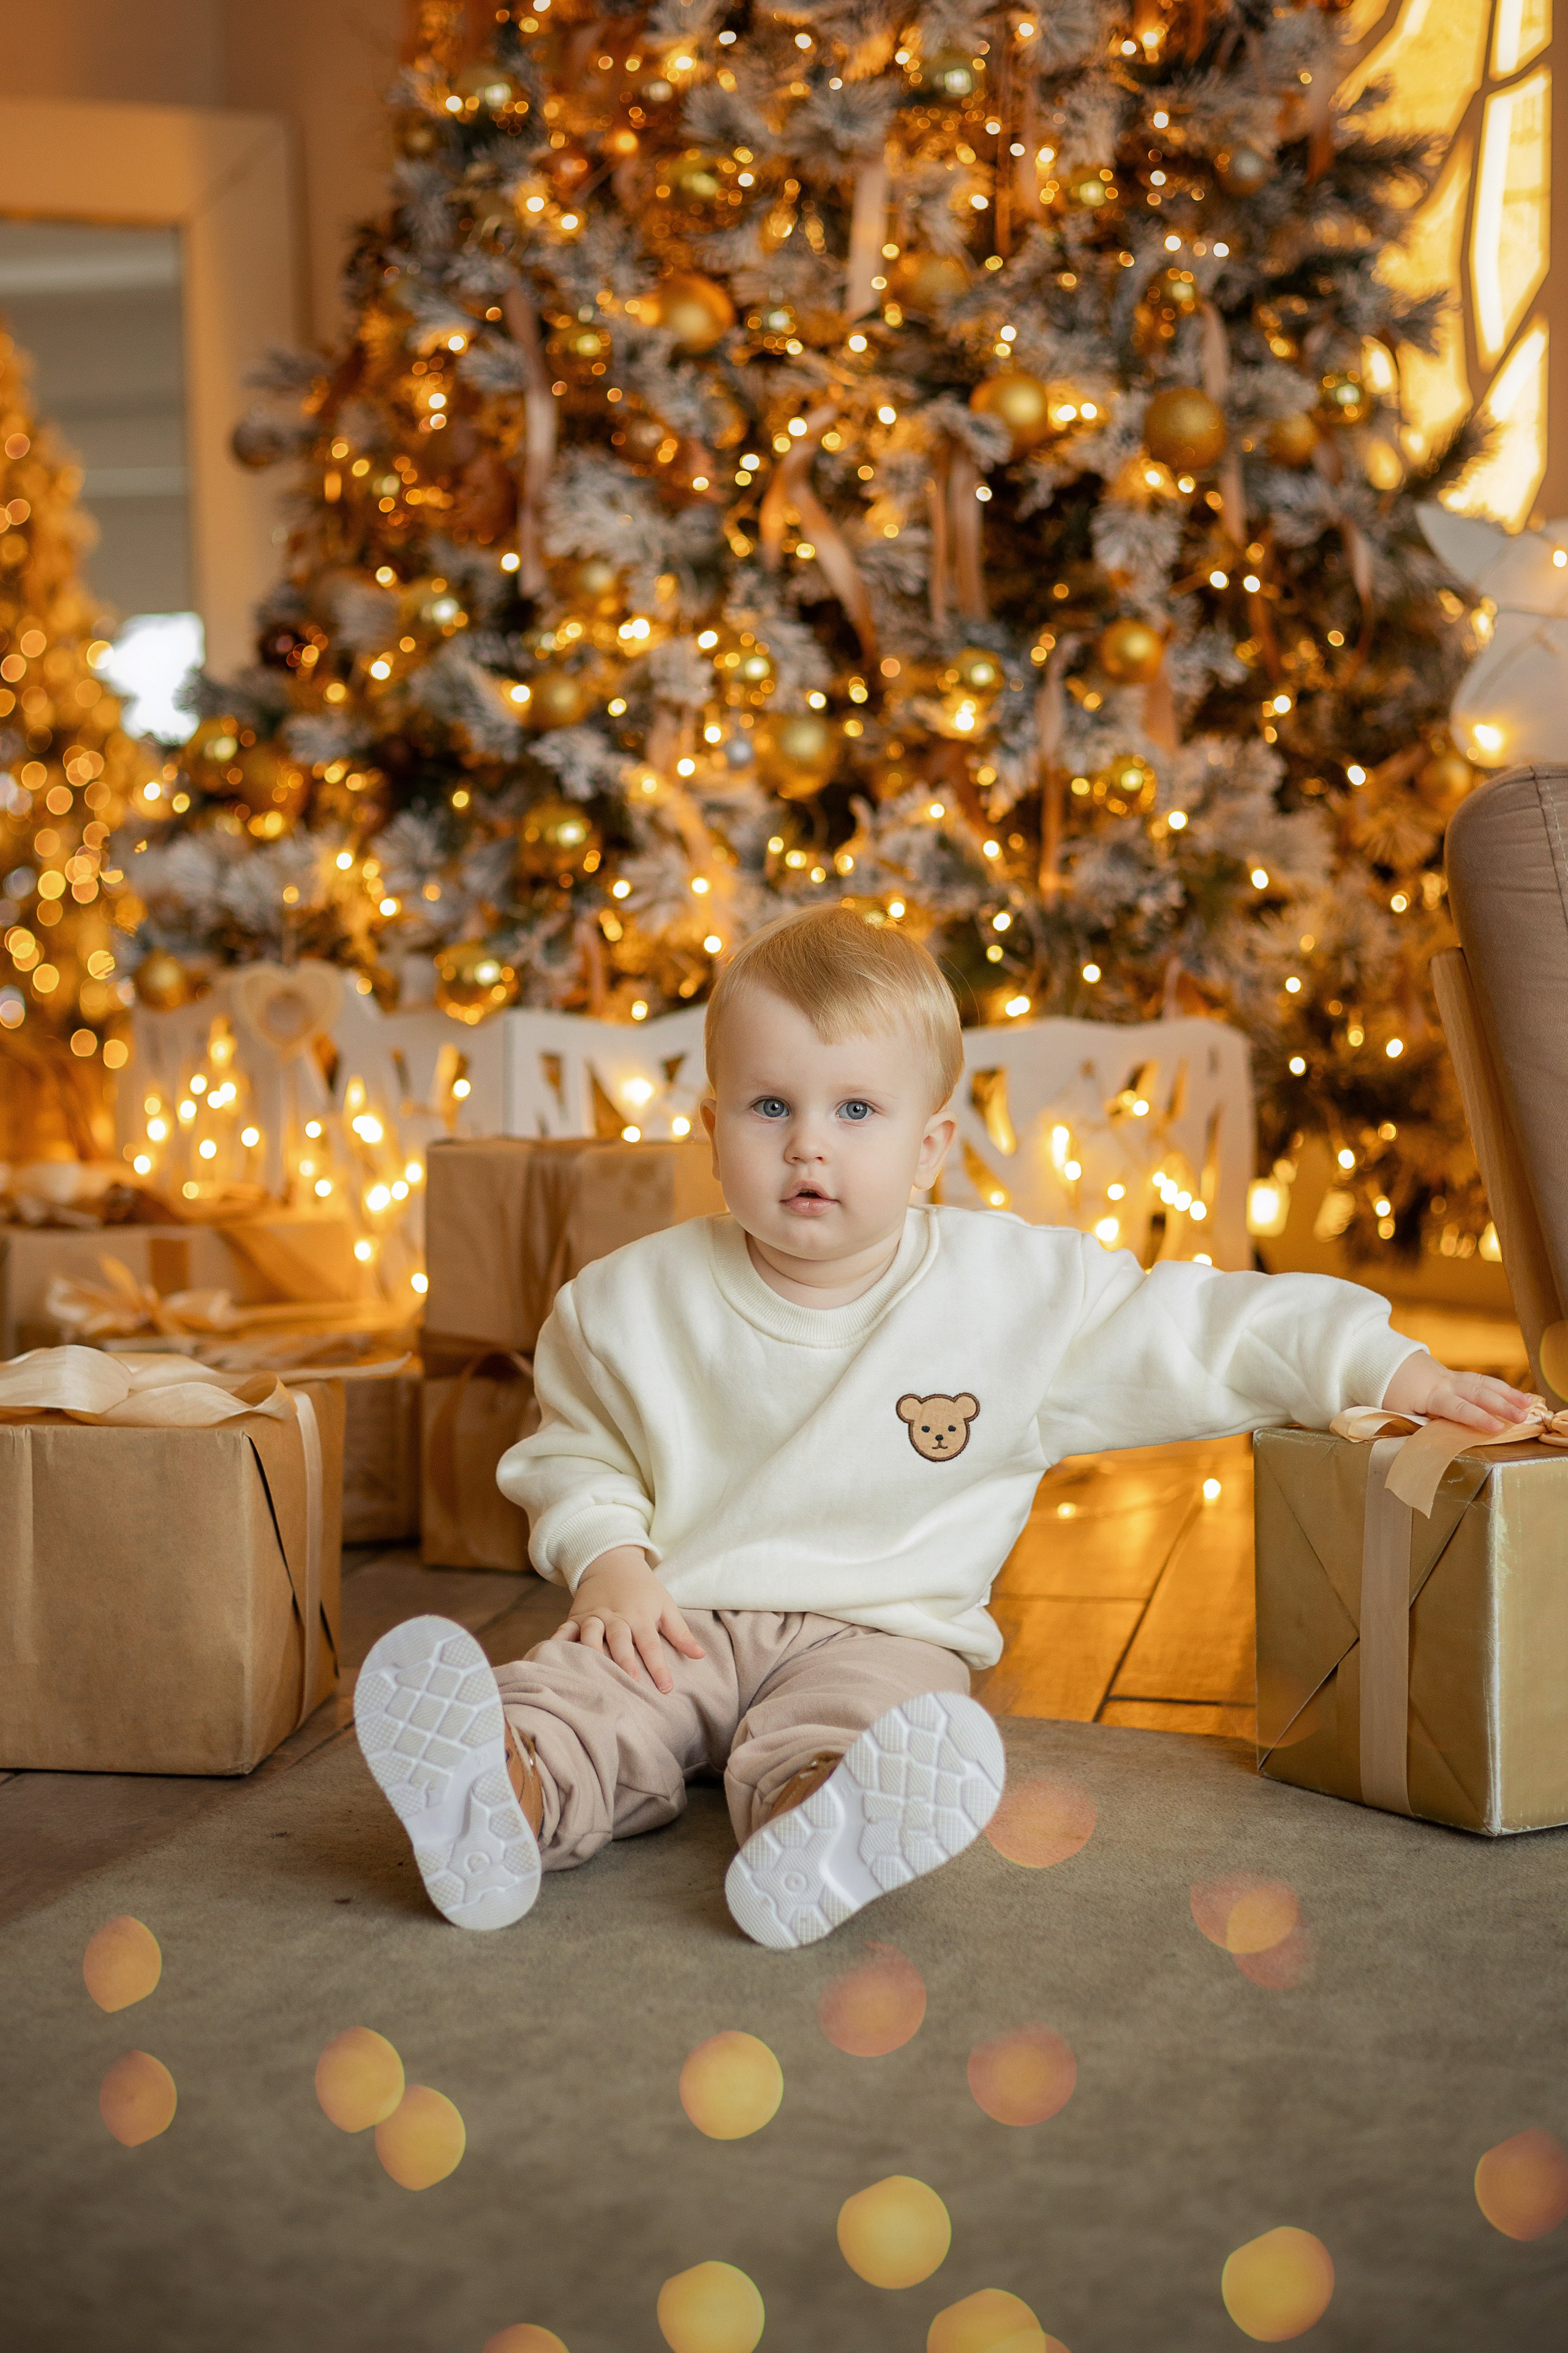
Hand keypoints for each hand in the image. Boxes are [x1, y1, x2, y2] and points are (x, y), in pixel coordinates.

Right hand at [561, 1546, 705, 1691]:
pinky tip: (552, 1655)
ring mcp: (594, 1616)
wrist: (614, 1562)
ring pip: (591, 1634)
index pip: (651, 1644)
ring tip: (592, 1672)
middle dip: (624, 1660)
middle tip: (630, 1681)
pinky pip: (565, 1629)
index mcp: (640, 1616)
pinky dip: (558, 1641)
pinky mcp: (576, 1617)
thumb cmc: (645, 1591)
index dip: (658, 1666)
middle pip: (620, 1639)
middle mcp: (616, 1616)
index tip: (666, 1688)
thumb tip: (701, 1656)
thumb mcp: (666, 1606)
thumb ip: (681, 1633)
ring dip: (592, 1652)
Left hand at [1381, 1352, 1539, 1434]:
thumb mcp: (1396, 1411)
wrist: (1383, 1361)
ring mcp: (1451, 1376)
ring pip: (1483, 1383)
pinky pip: (1480, 1380)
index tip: (1497, 1428)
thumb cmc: (1387, 1391)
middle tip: (1522, 1418)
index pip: (1458, 1408)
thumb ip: (1418, 1424)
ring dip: (1507, 1393)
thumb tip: (1435, 1440)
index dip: (1477, 1418)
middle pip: (1477, 1393)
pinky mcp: (1455, 1375)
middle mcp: (1445, 1382)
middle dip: (1501, 1406)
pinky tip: (1515, 1395)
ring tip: (1528, 1404)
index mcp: (1430, 1394)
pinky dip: (1500, 1387)